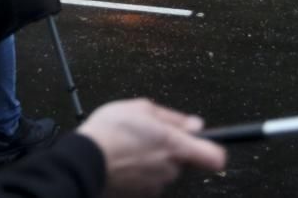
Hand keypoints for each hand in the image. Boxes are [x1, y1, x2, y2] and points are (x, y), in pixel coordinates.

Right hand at [78, 99, 226, 196]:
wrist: (83, 160)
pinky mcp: (140, 194)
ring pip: (163, 170)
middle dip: (170, 148)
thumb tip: (195, 124)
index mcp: (175, 145)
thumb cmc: (110, 131)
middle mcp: (170, 169)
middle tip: (147, 134)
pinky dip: (138, 171)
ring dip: (152, 159)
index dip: (213, 149)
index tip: (204, 142)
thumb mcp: (142, 108)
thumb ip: (173, 117)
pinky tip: (122, 159)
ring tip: (129, 146)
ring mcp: (155, 185)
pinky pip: (147, 180)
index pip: (214, 157)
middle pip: (182, 160)